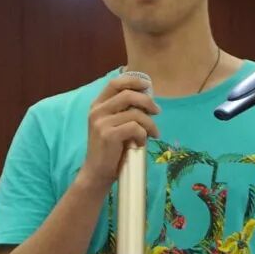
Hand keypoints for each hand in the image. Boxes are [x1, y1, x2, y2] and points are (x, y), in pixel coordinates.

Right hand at [79, 75, 159, 196]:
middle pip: (128, 95)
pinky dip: (143, 135)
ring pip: (135, 113)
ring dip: (149, 124)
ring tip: (153, 133)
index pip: (115, 83)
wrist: (97, 172)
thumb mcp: (114, 124)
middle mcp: (97, 111)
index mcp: (97, 105)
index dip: (133, 81)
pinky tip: (141, 143)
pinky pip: (135, 128)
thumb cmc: (110, 148)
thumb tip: (148, 98)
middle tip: (157, 112)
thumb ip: (124, 110)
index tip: (148, 86)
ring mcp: (101, 123)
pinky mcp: (108, 135)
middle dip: (148, 102)